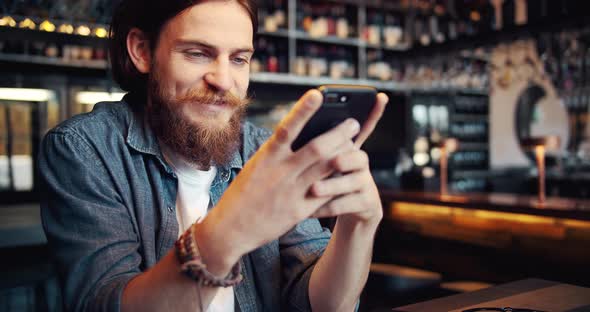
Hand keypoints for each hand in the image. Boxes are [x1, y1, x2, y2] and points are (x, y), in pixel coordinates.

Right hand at [196, 89, 362, 270]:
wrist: (230, 228)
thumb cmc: (244, 193)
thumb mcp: (256, 166)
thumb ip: (279, 152)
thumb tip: (304, 135)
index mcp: (266, 157)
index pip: (287, 127)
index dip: (303, 110)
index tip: (318, 94)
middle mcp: (280, 172)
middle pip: (316, 148)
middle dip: (338, 134)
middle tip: (353, 122)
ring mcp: (291, 192)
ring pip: (325, 169)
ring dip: (343, 154)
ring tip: (356, 142)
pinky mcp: (299, 211)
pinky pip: (325, 194)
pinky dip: (338, 181)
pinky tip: (349, 173)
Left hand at [308, 93, 388, 226]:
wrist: (344, 212)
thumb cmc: (325, 180)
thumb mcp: (318, 163)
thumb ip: (313, 146)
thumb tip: (294, 126)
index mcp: (349, 148)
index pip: (364, 126)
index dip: (374, 112)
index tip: (381, 97)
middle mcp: (361, 162)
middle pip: (357, 155)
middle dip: (344, 157)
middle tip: (333, 161)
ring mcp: (366, 183)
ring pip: (353, 181)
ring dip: (331, 185)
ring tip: (313, 189)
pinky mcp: (368, 203)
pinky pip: (348, 204)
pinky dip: (327, 207)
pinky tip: (311, 211)